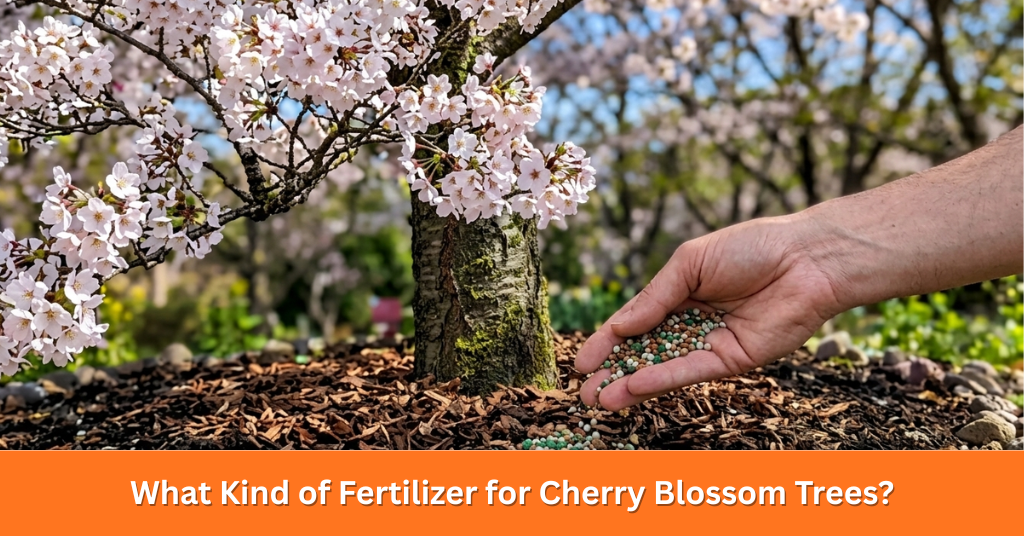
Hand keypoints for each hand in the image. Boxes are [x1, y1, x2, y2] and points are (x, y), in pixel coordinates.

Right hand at [574, 213, 846, 410]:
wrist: (807, 259)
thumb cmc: (752, 248)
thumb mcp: (690, 264)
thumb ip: (654, 298)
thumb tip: (618, 327)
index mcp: (680, 295)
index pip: (635, 323)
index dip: (608, 342)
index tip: (582, 362)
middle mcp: (692, 323)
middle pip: (645, 352)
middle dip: (614, 372)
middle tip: (584, 393)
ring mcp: (711, 344)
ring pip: (663, 367)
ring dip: (631, 384)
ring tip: (599, 399)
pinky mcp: (732, 360)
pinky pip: (690, 371)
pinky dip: (661, 379)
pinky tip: (633, 386)